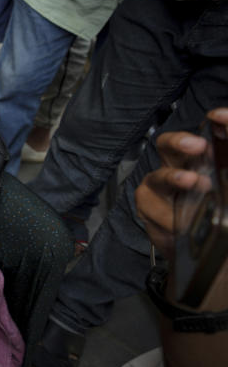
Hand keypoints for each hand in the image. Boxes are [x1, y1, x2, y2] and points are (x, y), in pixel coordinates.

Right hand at [134, 108, 227, 262]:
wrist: (204, 249)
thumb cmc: (219, 214)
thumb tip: (227, 135)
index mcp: (206, 158)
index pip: (210, 132)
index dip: (216, 121)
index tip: (220, 117)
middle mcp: (180, 166)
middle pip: (170, 145)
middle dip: (180, 142)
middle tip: (197, 146)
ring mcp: (161, 186)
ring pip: (160, 175)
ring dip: (174, 178)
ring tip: (193, 183)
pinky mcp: (148, 205)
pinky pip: (154, 208)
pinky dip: (170, 217)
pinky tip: (181, 224)